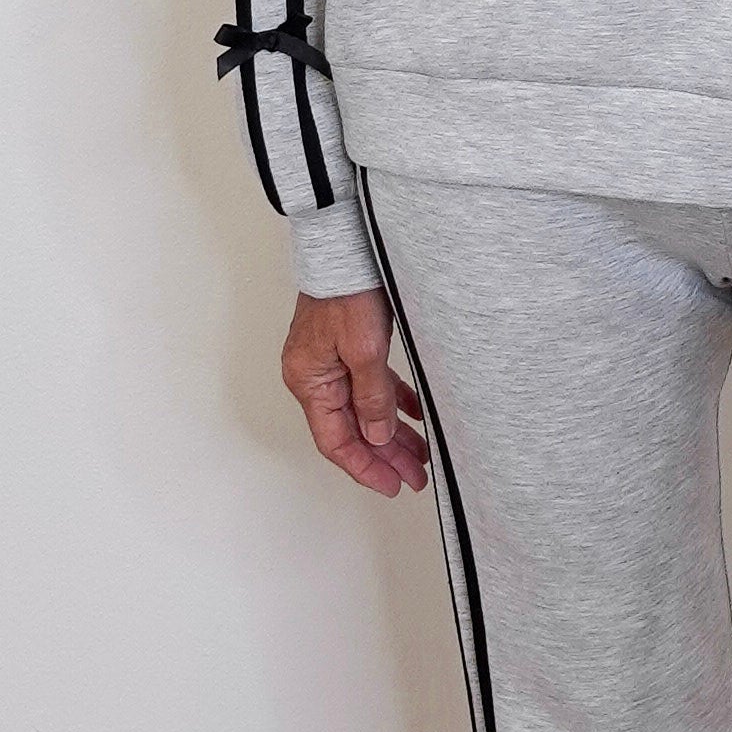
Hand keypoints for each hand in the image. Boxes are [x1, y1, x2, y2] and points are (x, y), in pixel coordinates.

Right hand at [282, 289, 426, 492]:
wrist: (347, 247)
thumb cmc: (346, 291)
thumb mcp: (365, 350)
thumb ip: (372, 397)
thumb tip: (377, 438)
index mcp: (310, 382)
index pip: (336, 441)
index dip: (365, 467)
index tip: (393, 485)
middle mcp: (316, 377)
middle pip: (351, 430)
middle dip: (384, 457)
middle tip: (415, 477)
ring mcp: (332, 363)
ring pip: (364, 411)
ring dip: (391, 433)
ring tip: (421, 454)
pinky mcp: (349, 349)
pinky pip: (371, 387)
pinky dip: (393, 403)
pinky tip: (415, 415)